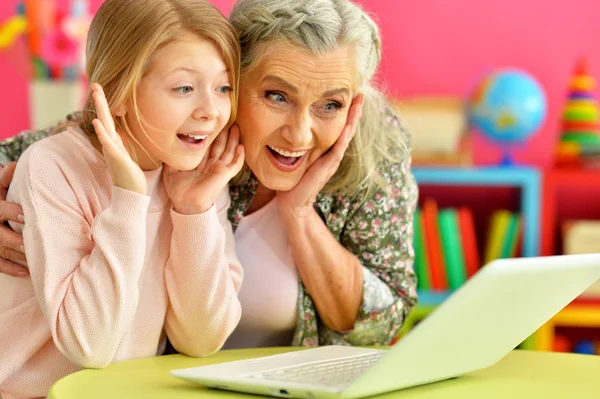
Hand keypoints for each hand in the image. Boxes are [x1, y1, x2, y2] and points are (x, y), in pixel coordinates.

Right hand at [0, 162, 27, 276]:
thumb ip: (4, 179)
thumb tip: (15, 165)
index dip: (10, 212)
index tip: (25, 215)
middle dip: (14, 239)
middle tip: (30, 242)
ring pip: (1, 251)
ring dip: (18, 255)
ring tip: (35, 257)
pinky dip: (11, 269)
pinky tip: (26, 272)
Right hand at [91, 83, 146, 194]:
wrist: (131, 193)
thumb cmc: (128, 176)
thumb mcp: (124, 155)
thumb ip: (118, 145)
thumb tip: (116, 135)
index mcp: (113, 142)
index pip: (107, 120)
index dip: (104, 106)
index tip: (99, 89)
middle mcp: (111, 144)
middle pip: (104, 119)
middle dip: (100, 102)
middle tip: (95, 84)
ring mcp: (113, 150)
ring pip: (105, 127)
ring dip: (101, 111)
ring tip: (96, 95)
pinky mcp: (117, 158)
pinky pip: (108, 143)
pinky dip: (102, 132)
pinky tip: (97, 122)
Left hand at [163, 125, 243, 213]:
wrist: (186, 204)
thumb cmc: (178, 191)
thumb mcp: (171, 170)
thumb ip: (172, 158)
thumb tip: (167, 146)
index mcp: (201, 163)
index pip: (208, 145)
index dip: (211, 134)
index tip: (213, 123)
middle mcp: (211, 165)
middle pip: (221, 146)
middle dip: (224, 134)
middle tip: (228, 120)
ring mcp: (219, 169)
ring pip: (229, 151)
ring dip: (233, 140)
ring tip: (236, 128)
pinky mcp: (224, 175)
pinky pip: (235, 165)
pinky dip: (239, 156)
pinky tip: (241, 146)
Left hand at [277, 94, 363, 220]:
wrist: (293, 202)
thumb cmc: (293, 179)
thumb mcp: (297, 155)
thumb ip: (298, 144)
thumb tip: (287, 126)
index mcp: (326, 149)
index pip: (339, 126)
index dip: (345, 112)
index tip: (349, 94)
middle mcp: (333, 153)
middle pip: (347, 128)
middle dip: (354, 111)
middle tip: (361, 94)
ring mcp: (332, 160)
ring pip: (346, 135)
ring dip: (353, 119)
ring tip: (359, 104)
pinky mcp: (328, 167)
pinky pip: (338, 149)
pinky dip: (344, 137)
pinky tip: (348, 126)